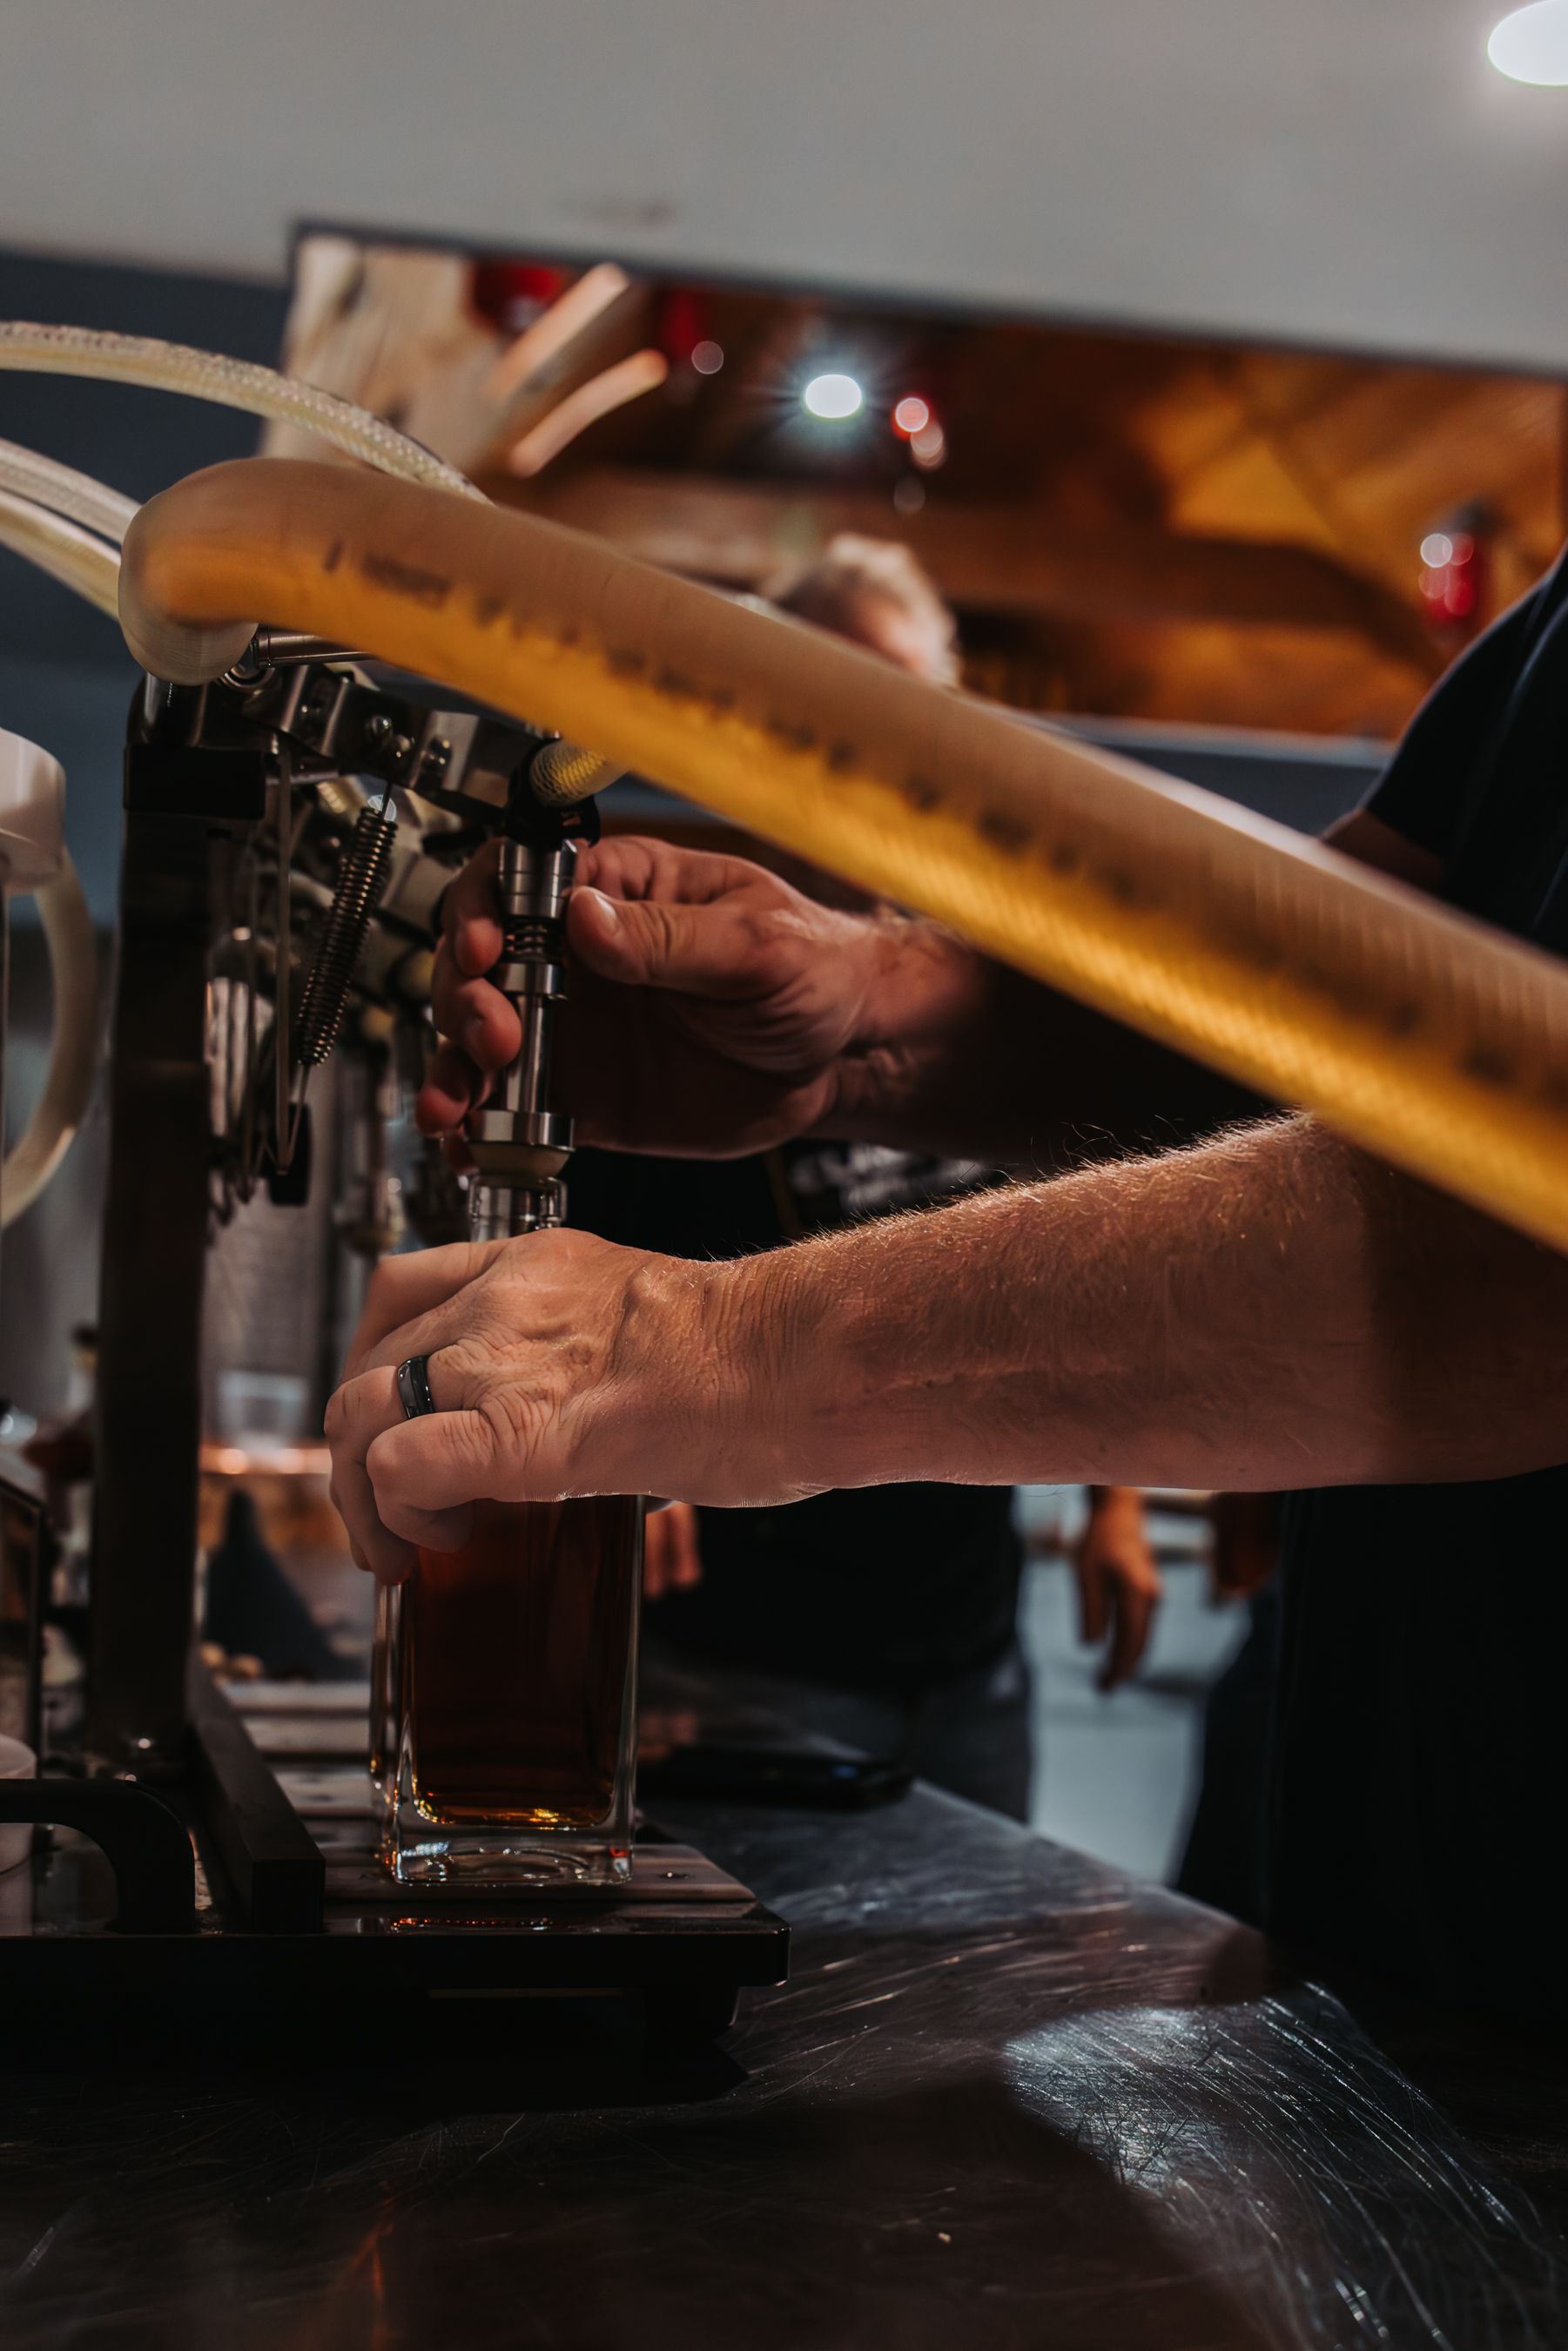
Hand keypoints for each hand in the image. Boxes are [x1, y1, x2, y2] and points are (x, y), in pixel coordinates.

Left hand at [325, 1228, 797, 1582]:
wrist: (796, 1362)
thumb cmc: (757, 1353)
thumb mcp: (643, 1320)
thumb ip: (585, 1355)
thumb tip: (577, 1425)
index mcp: (534, 1265)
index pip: (400, 1289)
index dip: (374, 1365)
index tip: (391, 1419)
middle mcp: (501, 1300)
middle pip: (366, 1362)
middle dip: (356, 1448)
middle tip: (386, 1512)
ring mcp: (500, 1361)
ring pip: (357, 1413)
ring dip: (362, 1493)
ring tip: (402, 1545)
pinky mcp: (513, 1434)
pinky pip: (399, 1466)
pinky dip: (399, 1512)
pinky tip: (441, 1539)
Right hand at [417, 833, 973, 1158]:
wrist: (847, 1058)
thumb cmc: (818, 969)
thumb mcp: (756, 942)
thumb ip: (669, 937)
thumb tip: (586, 918)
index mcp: (620, 893)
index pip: (518, 881)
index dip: (484, 910)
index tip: (487, 949)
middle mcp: (580, 958)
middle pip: (478, 964)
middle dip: (466, 999)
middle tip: (497, 1035)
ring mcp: (575, 1029)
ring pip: (478, 1043)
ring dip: (453, 1069)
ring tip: (457, 1103)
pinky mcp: (583, 1097)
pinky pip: (512, 1112)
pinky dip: (479, 1130)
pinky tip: (469, 1146)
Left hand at [1073, 1486, 1161, 1691]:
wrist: (1119, 1511)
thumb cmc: (1098, 1538)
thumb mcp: (1085, 1572)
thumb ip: (1089, 1608)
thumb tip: (1091, 1646)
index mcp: (1135, 1592)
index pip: (1130, 1642)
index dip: (1118, 1669)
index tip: (1103, 1687)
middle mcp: (1151, 1596)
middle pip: (1141, 1644)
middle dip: (1123, 1669)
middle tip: (1103, 1690)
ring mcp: (1153, 1594)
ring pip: (1144, 1637)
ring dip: (1128, 1658)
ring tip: (1107, 1677)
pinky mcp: (1149, 1592)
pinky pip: (1143, 1626)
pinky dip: (1132, 1643)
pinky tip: (1118, 1653)